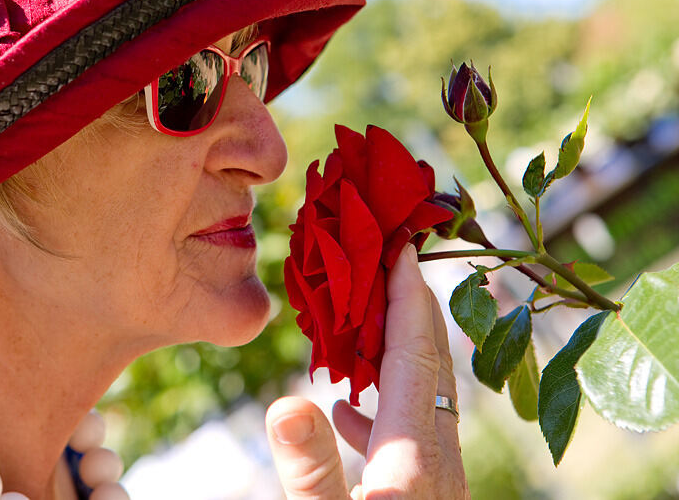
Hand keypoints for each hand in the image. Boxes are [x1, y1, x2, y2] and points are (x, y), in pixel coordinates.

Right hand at [266, 244, 468, 498]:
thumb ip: (310, 469)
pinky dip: (382, 403)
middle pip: (430, 362)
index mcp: (413, 456)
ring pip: (423, 392)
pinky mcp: (426, 490)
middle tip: (385, 259)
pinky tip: (346, 412)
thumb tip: (287, 404)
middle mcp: (437, 458)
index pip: (414, 356)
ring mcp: (437, 474)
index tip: (399, 248)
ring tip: (361, 319)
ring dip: (395, 348)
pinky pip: (411, 427)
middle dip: (409, 305)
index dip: (407, 297)